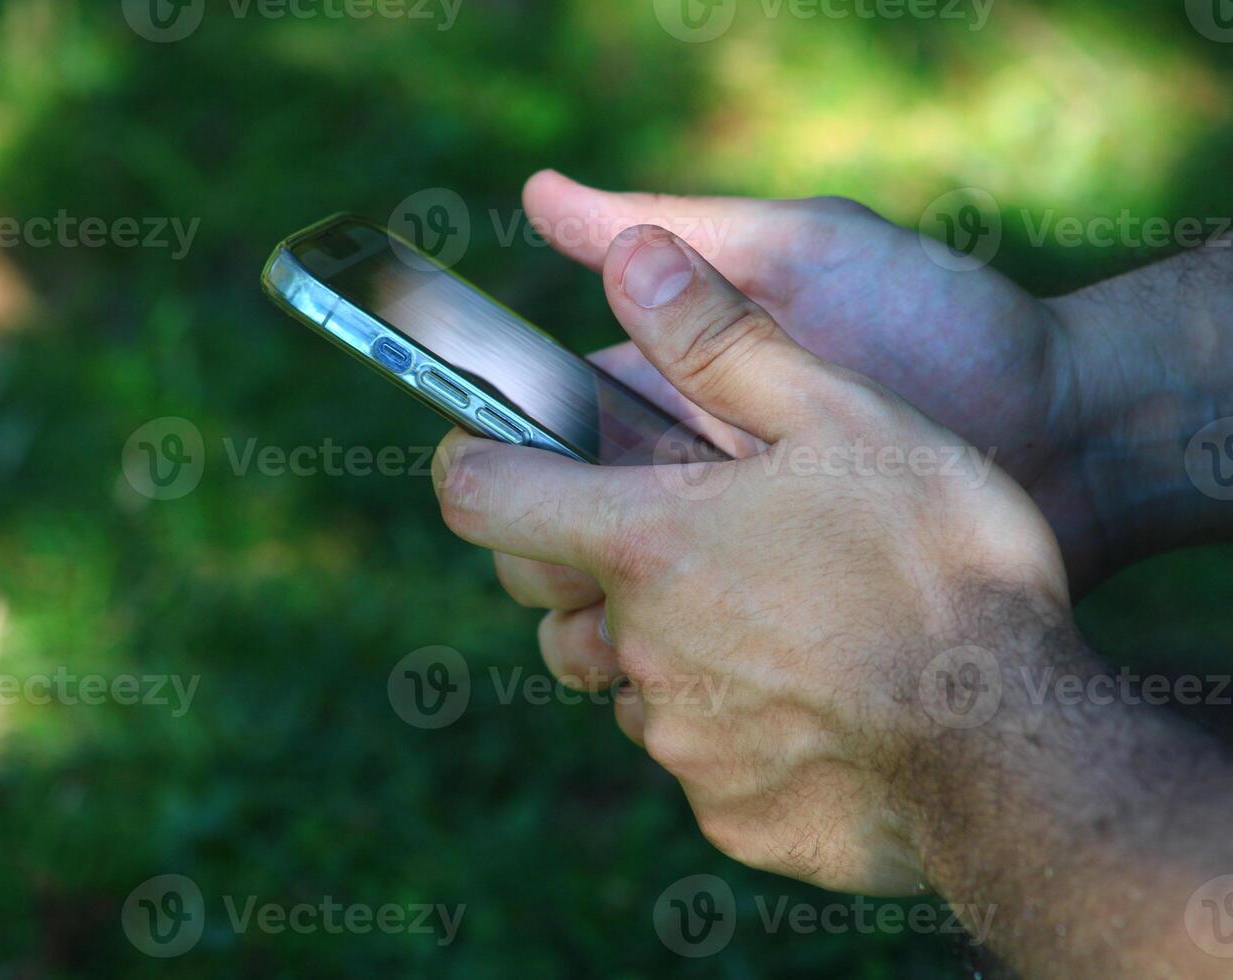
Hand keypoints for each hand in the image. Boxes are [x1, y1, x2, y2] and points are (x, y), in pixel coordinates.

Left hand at [433, 224, 1071, 894]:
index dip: (475, 457)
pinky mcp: (727, 813)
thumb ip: (722, 336)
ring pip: (631, 676)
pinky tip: (819, 696)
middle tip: (697, 531)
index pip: (479, 493)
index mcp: (644, 542)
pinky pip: (698, 753)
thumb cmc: (941, 566)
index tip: (497, 443)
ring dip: (676, 639)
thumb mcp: (844, 416)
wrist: (1026, 751)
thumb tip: (629, 254)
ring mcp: (680, 742)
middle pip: (553, 597)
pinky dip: (735, 718)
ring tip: (778, 611)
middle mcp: (638, 647)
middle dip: (596, 559)